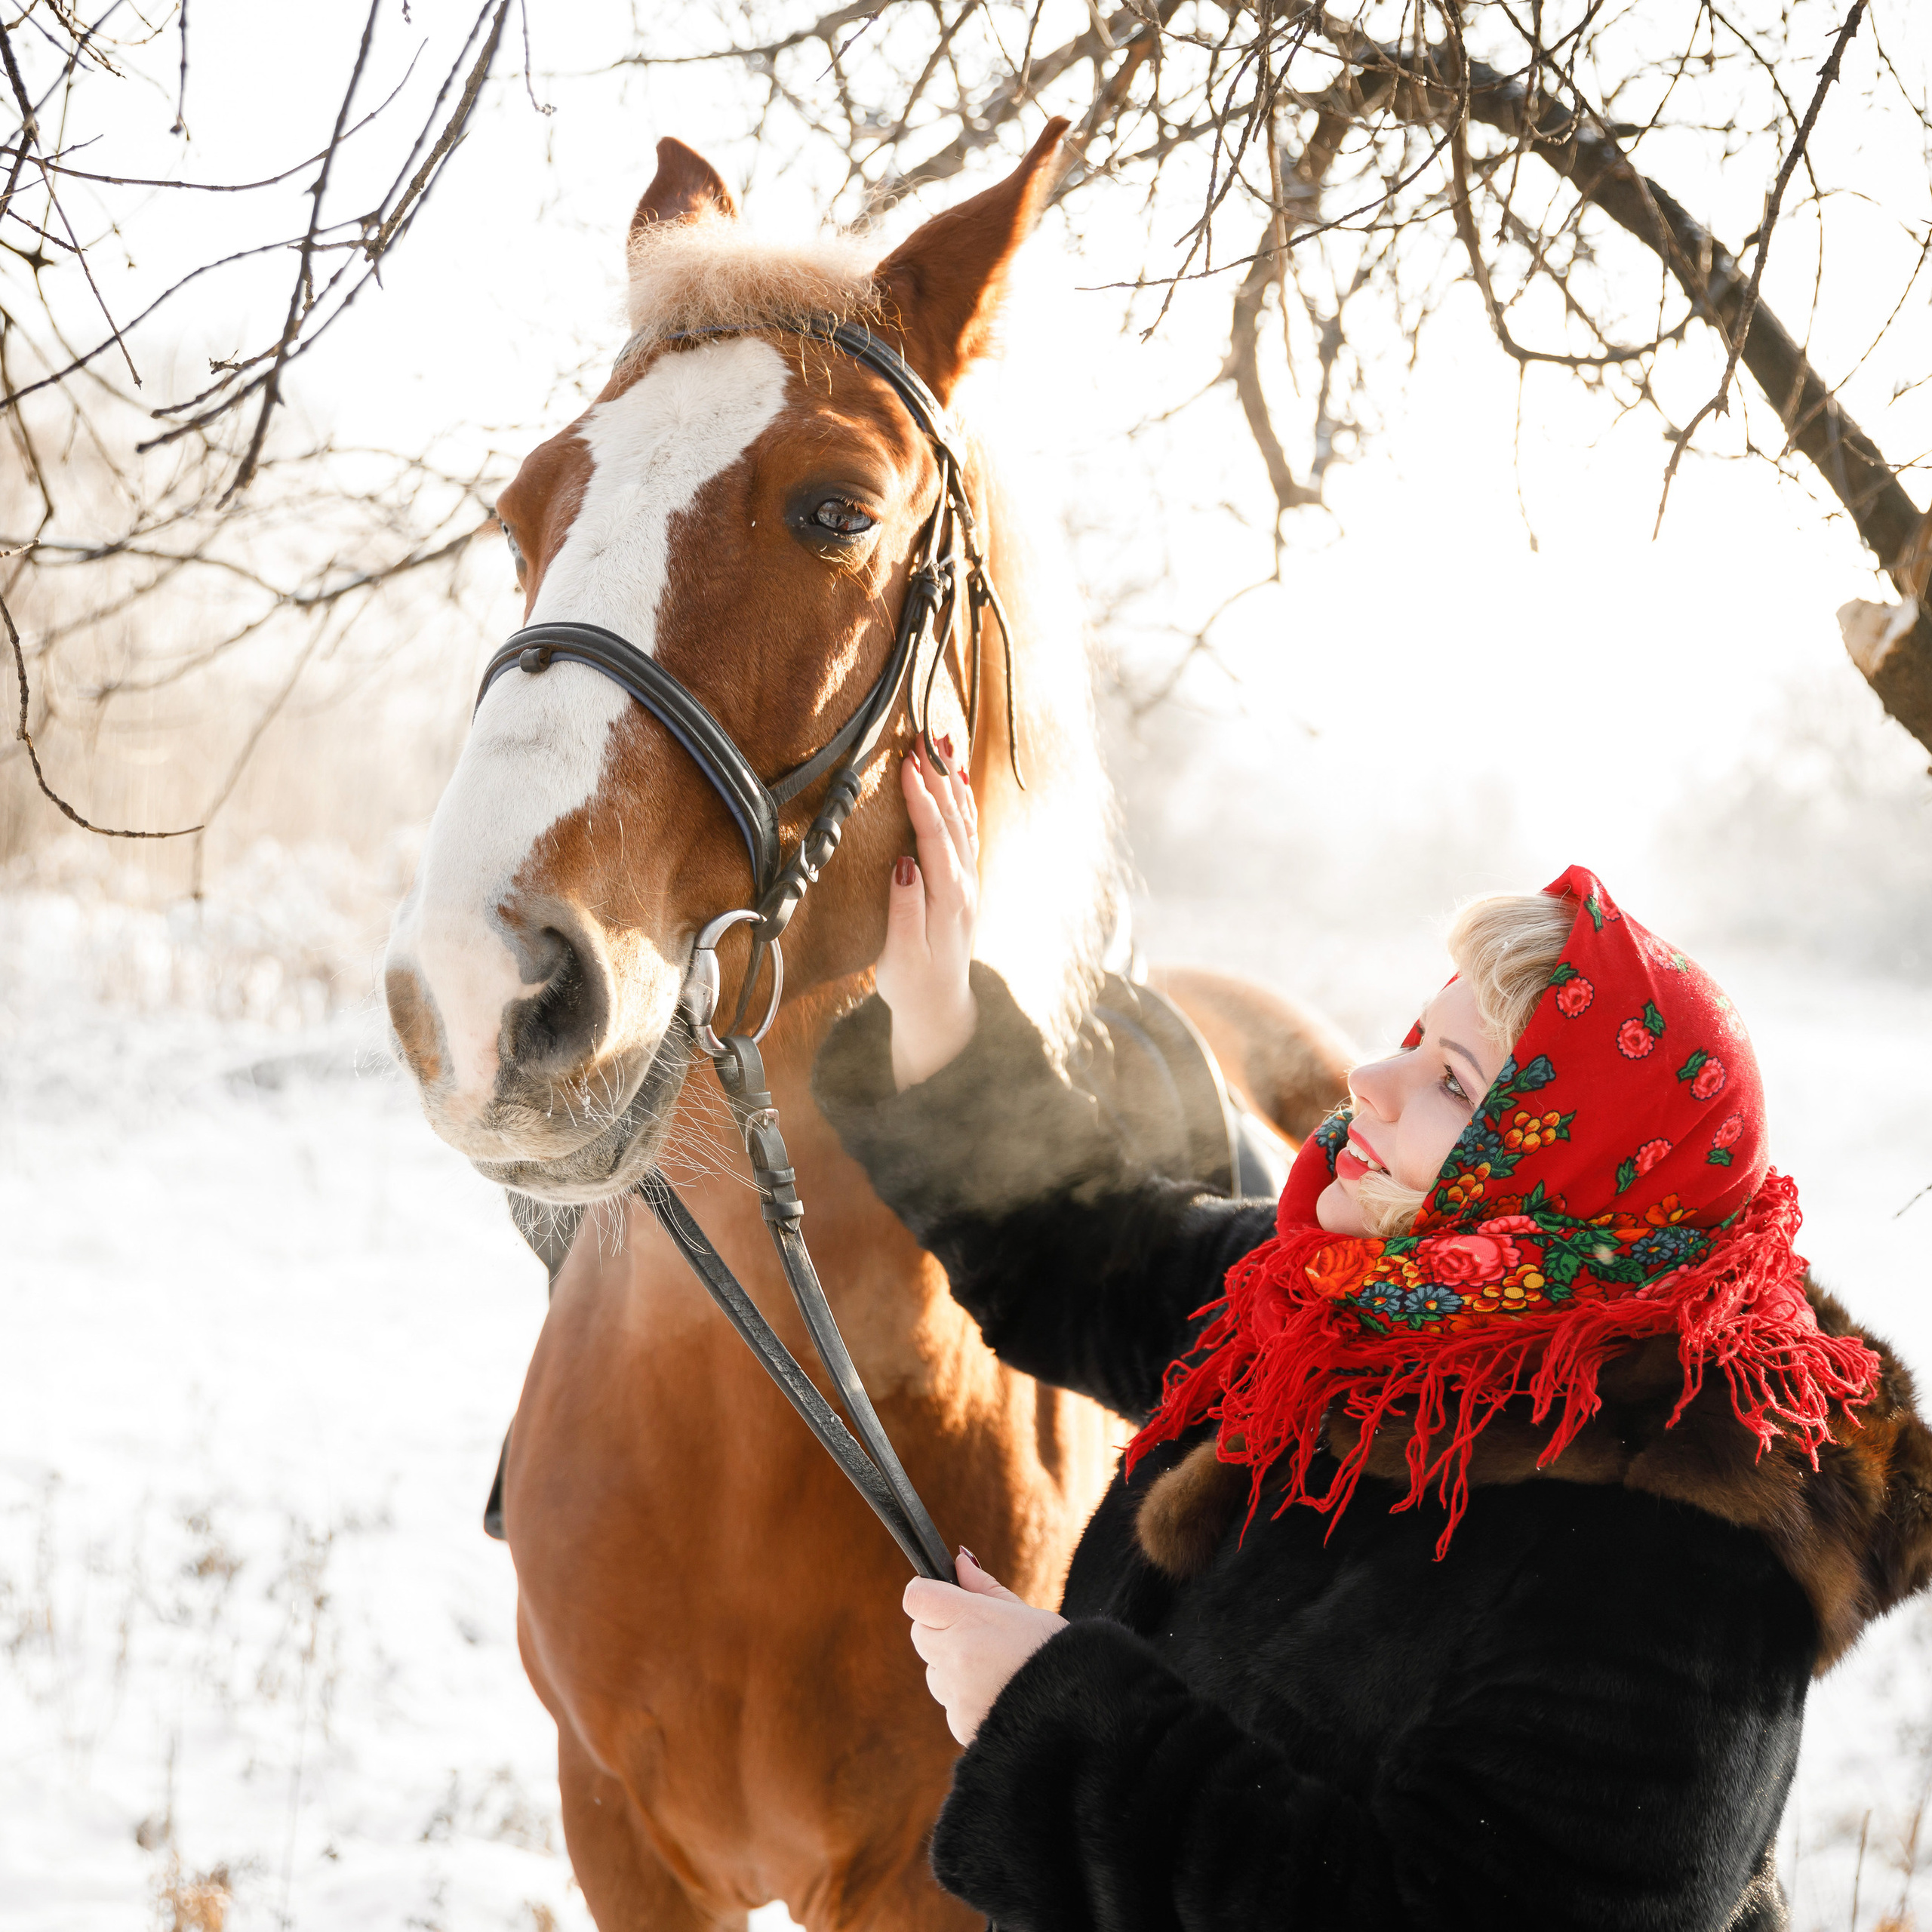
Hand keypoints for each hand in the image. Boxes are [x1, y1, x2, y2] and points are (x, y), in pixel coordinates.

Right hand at [875, 742, 979, 1092]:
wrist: (940, 1008)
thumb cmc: (913, 984)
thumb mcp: (902, 955)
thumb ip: (905, 909)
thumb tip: (905, 864)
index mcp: (948, 898)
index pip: (935, 838)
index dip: (922, 800)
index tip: (908, 766)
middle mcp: (964, 884)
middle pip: (952, 820)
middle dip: (937, 776)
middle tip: (921, 738)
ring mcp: (968, 882)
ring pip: (962, 820)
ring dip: (952, 780)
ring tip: (942, 742)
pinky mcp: (963, 883)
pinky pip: (965, 831)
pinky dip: (961, 801)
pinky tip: (956, 779)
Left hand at [904, 1548, 1066, 1745]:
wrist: (1079, 1708)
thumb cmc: (1054, 1652)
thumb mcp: (1024, 1611)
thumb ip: (983, 1587)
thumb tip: (959, 1561)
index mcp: (969, 1620)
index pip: (916, 1598)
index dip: (928, 1594)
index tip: (945, 1598)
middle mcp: (955, 1657)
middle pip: (921, 1634)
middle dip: (941, 1630)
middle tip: (979, 1635)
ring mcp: (955, 1695)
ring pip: (934, 1673)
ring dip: (952, 1668)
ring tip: (996, 1670)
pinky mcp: (960, 1725)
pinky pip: (950, 1705)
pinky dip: (967, 1700)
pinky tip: (1000, 1696)